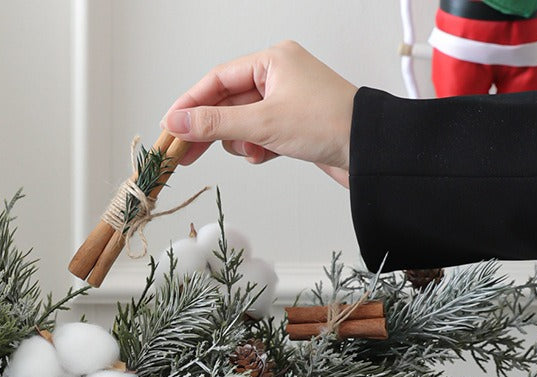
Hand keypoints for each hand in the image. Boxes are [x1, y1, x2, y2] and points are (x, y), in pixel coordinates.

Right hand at [162, 41, 356, 187]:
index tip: (169, 127)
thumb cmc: (325, 124)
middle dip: (210, 130)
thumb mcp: (261, 124)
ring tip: (255, 151)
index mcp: (271, 60)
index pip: (216, 80)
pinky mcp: (291, 124)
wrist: (367, 149)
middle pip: (226, 103)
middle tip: (184, 154)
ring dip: (241, 143)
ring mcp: (284, 100)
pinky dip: (257, 149)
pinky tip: (268, 156)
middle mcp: (277, 75)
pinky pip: (258, 136)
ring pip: (241, 124)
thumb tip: (177, 122)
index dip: (189, 104)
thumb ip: (214, 124)